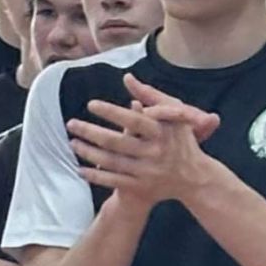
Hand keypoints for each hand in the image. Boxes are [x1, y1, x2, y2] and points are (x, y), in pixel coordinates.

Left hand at [67, 80, 213, 206]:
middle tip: (71, 124)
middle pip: (116, 142)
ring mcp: (147, 172)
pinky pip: (114, 182)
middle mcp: (155, 153)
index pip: (133, 120)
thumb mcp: (174, 115)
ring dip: (88, 153)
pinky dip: (95, 176)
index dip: (111, 112)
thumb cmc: (182, 140)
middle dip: (90, 132)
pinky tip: (80, 168)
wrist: (194, 178)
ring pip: (111, 162)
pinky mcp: (142, 188)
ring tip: (72, 143)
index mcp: (163, 133)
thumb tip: (127, 77)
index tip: (91, 104)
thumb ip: (150, 95)